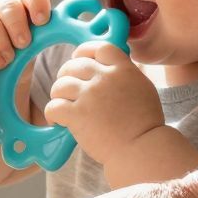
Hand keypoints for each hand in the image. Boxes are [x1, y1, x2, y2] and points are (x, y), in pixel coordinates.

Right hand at [0, 0, 52, 88]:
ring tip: (9, 59)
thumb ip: (51, 33)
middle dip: (17, 27)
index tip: (42, 22)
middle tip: (23, 45)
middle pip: (8, 6)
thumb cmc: (20, 54)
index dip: (37, 4)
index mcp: (23, 4)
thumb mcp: (37, 44)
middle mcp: (1, 6)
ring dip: (2, 45)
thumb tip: (75, 23)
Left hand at [44, 41, 163, 164]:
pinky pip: (53, 106)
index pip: (98, 48)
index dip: (84, 52)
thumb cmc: (145, 125)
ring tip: (63, 107)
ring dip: (58, 95)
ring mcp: (90, 95)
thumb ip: (125, 75)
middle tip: (67, 89)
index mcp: (123, 69)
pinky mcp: (77, 114)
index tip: (78, 60)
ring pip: (60, 85)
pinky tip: (58, 121)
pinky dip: (52, 114)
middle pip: (75, 65)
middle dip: (66, 75)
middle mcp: (105, 78)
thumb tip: (109, 69)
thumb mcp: (142, 88)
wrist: (141, 149)